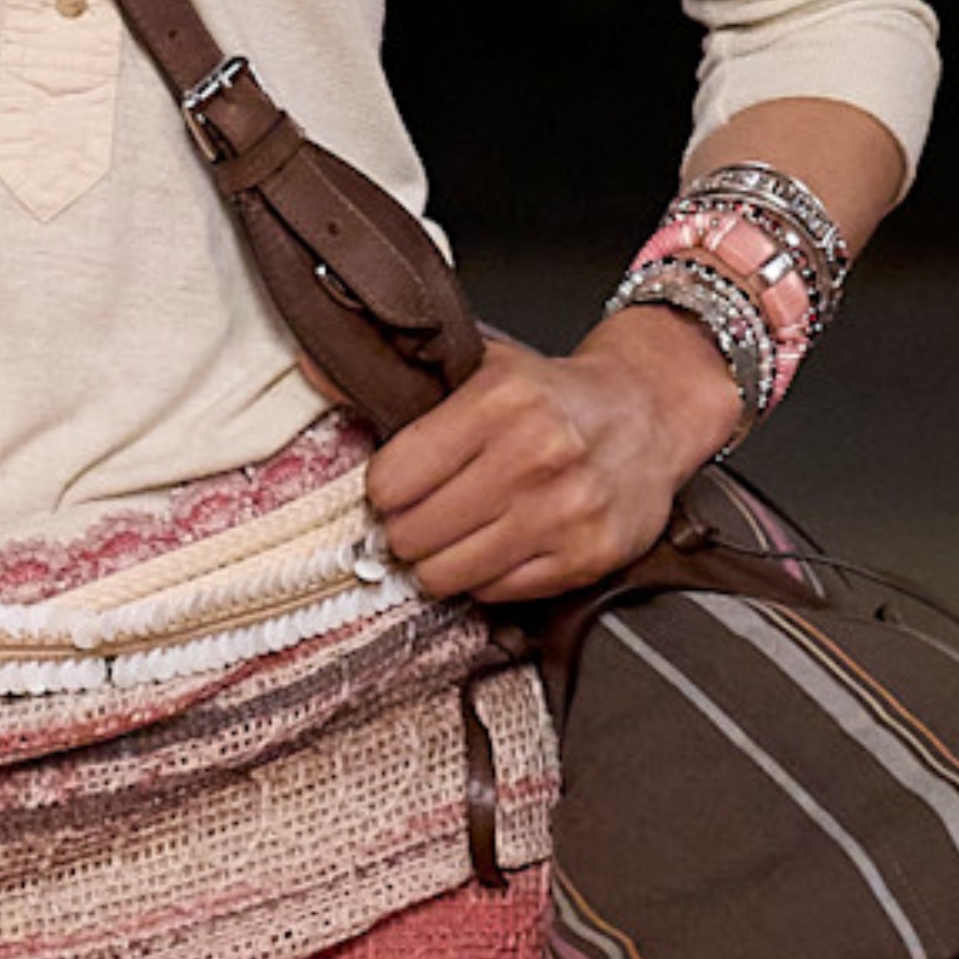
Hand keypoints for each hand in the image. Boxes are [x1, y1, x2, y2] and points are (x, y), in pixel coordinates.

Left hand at [364, 316, 741, 606]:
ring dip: (440, 561)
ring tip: (455, 533)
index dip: (384, 489)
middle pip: (414, 534)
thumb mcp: (480, 366)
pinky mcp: (588, 556)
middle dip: (405, 531)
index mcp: (499, 401)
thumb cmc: (552, 395)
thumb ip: (401, 375)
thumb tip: (311, 366)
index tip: (395, 485)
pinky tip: (499, 544)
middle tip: (421, 515)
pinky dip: (487, 577)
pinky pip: (497, 593)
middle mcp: (535, 455)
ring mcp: (564, 512)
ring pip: (449, 574)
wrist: (647, 413)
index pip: (392, 479)